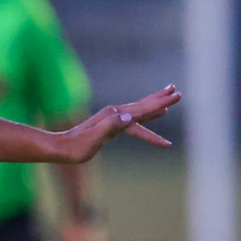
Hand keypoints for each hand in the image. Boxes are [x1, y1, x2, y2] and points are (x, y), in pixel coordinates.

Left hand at [54, 85, 180, 164]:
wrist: (62, 148)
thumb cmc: (78, 146)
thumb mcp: (95, 137)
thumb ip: (111, 125)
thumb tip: (129, 116)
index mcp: (114, 115)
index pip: (142, 110)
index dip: (159, 106)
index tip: (174, 101)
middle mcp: (114, 113)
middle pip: (143, 105)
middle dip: (161, 99)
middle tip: (178, 92)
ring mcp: (112, 117)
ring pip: (139, 109)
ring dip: (155, 103)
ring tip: (169, 96)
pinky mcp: (110, 124)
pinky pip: (133, 118)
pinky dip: (144, 115)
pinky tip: (148, 116)